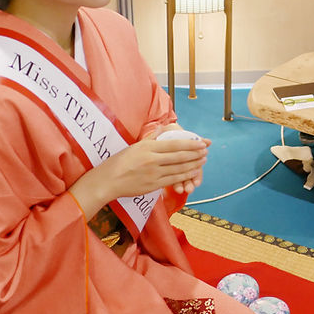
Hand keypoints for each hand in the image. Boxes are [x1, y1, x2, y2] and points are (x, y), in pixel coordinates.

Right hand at [69, 126, 209, 214]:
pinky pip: (174, 180)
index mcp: (147, 147)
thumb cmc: (119, 162)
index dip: (191, 143)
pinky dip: (185, 175)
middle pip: (180, 156)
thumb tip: (164, 128)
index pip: (175, 144)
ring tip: (203, 160)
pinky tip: (193, 172)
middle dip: (196, 153)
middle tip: (206, 151)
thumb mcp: (134, 146)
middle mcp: (152, 160)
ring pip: (179, 168)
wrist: (107, 182)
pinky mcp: (154, 185)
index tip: (202, 142)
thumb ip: (152, 138)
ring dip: (194, 164)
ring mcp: (154, 173)